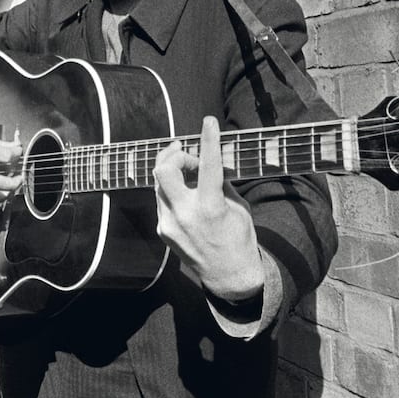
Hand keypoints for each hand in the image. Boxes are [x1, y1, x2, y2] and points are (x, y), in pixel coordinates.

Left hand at [152, 116, 264, 299]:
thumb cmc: (238, 237)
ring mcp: (169, 224)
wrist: (228, 275)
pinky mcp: (162, 231)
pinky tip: (186, 196)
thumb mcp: (238, 206)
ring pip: (160, 184)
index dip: (208, 139)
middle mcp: (185, 214)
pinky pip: (162, 201)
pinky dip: (173, 192)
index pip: (207, 165)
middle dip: (173, 154)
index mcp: (210, 207)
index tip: (208, 121)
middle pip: (163, 170)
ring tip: (189, 172)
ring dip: (173, 171)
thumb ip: (221, 182)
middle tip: (185, 151)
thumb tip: (209, 159)